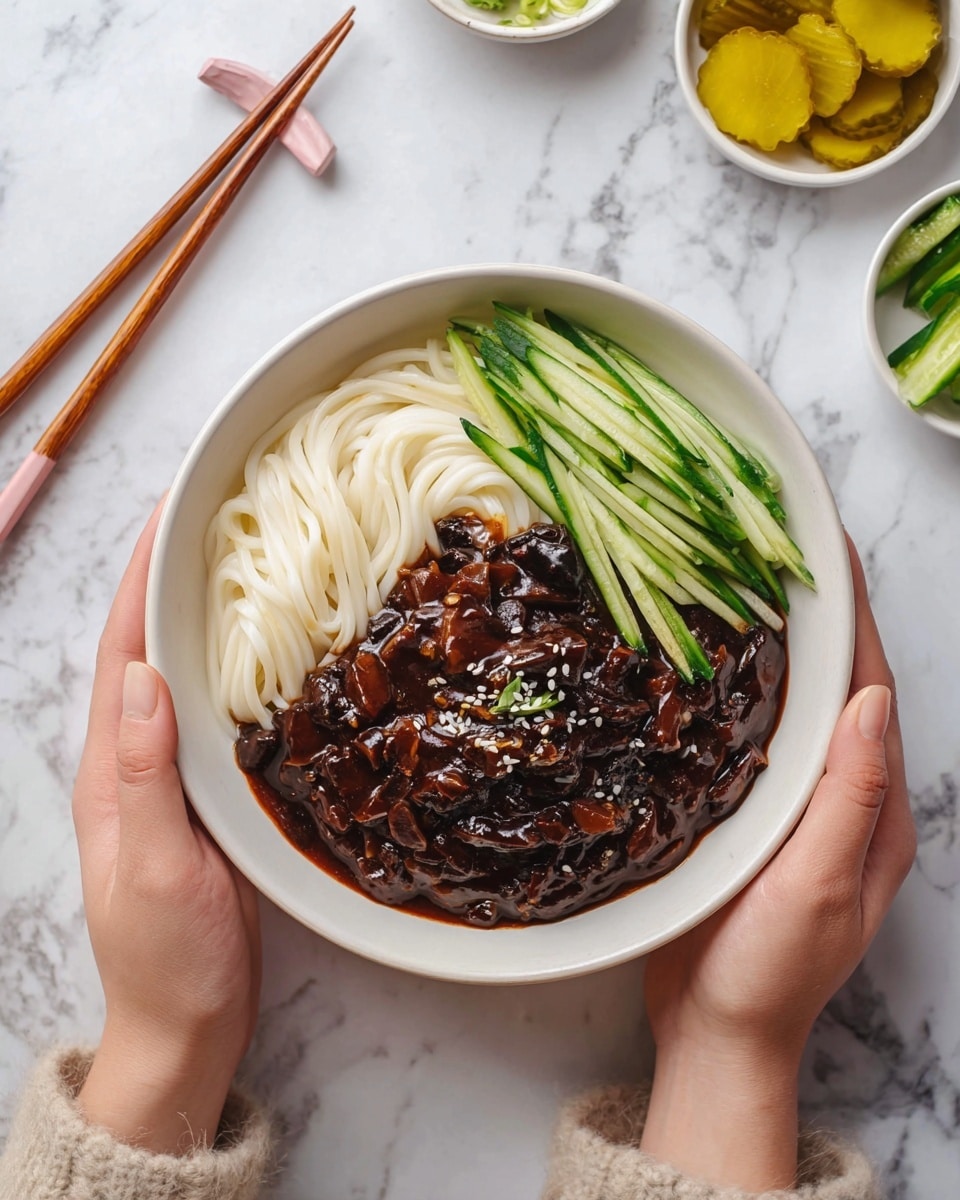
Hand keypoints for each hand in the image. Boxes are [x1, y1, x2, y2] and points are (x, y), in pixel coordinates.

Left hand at [72, 506, 261, 1153]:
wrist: (187, 1024)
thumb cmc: (165, 958)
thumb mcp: (154, 869)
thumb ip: (145, 776)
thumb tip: (144, 676)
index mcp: (113, 769)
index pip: (120, 654)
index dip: (137, 581)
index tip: (167, 516)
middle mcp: (138, 761)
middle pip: (149, 649)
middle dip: (172, 578)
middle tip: (219, 518)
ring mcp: (173, 779)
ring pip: (187, 676)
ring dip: (206, 616)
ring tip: (250, 562)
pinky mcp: (210, 799)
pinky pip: (219, 715)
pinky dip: (237, 669)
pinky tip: (272, 651)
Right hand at [639, 537, 914, 1190]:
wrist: (715, 1035)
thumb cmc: (770, 974)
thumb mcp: (820, 887)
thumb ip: (850, 797)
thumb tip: (872, 699)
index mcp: (870, 809)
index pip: (869, 692)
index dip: (854, 618)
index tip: (831, 549)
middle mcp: (838, 798)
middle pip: (834, 687)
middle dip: (817, 615)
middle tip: (778, 546)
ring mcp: (792, 807)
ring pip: (790, 707)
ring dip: (777, 645)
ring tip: (741, 584)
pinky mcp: (745, 817)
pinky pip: (750, 738)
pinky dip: (738, 691)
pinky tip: (705, 665)